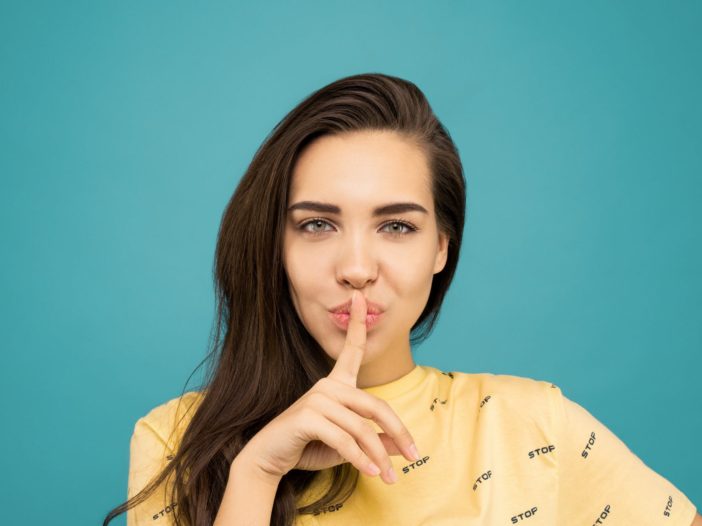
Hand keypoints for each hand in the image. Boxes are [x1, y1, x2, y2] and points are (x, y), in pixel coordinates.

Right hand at [238, 290, 418, 484]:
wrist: (270, 460)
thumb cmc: (309, 448)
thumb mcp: (349, 446)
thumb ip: (374, 442)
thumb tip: (404, 447)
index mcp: (336, 385)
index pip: (351, 350)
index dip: (357, 322)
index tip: (360, 296)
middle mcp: (327, 386)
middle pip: (375, 406)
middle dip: (398, 431)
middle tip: (414, 453)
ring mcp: (317, 399)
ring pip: (362, 428)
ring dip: (379, 456)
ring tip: (390, 476)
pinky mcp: (308, 417)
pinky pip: (345, 440)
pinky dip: (361, 459)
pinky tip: (371, 473)